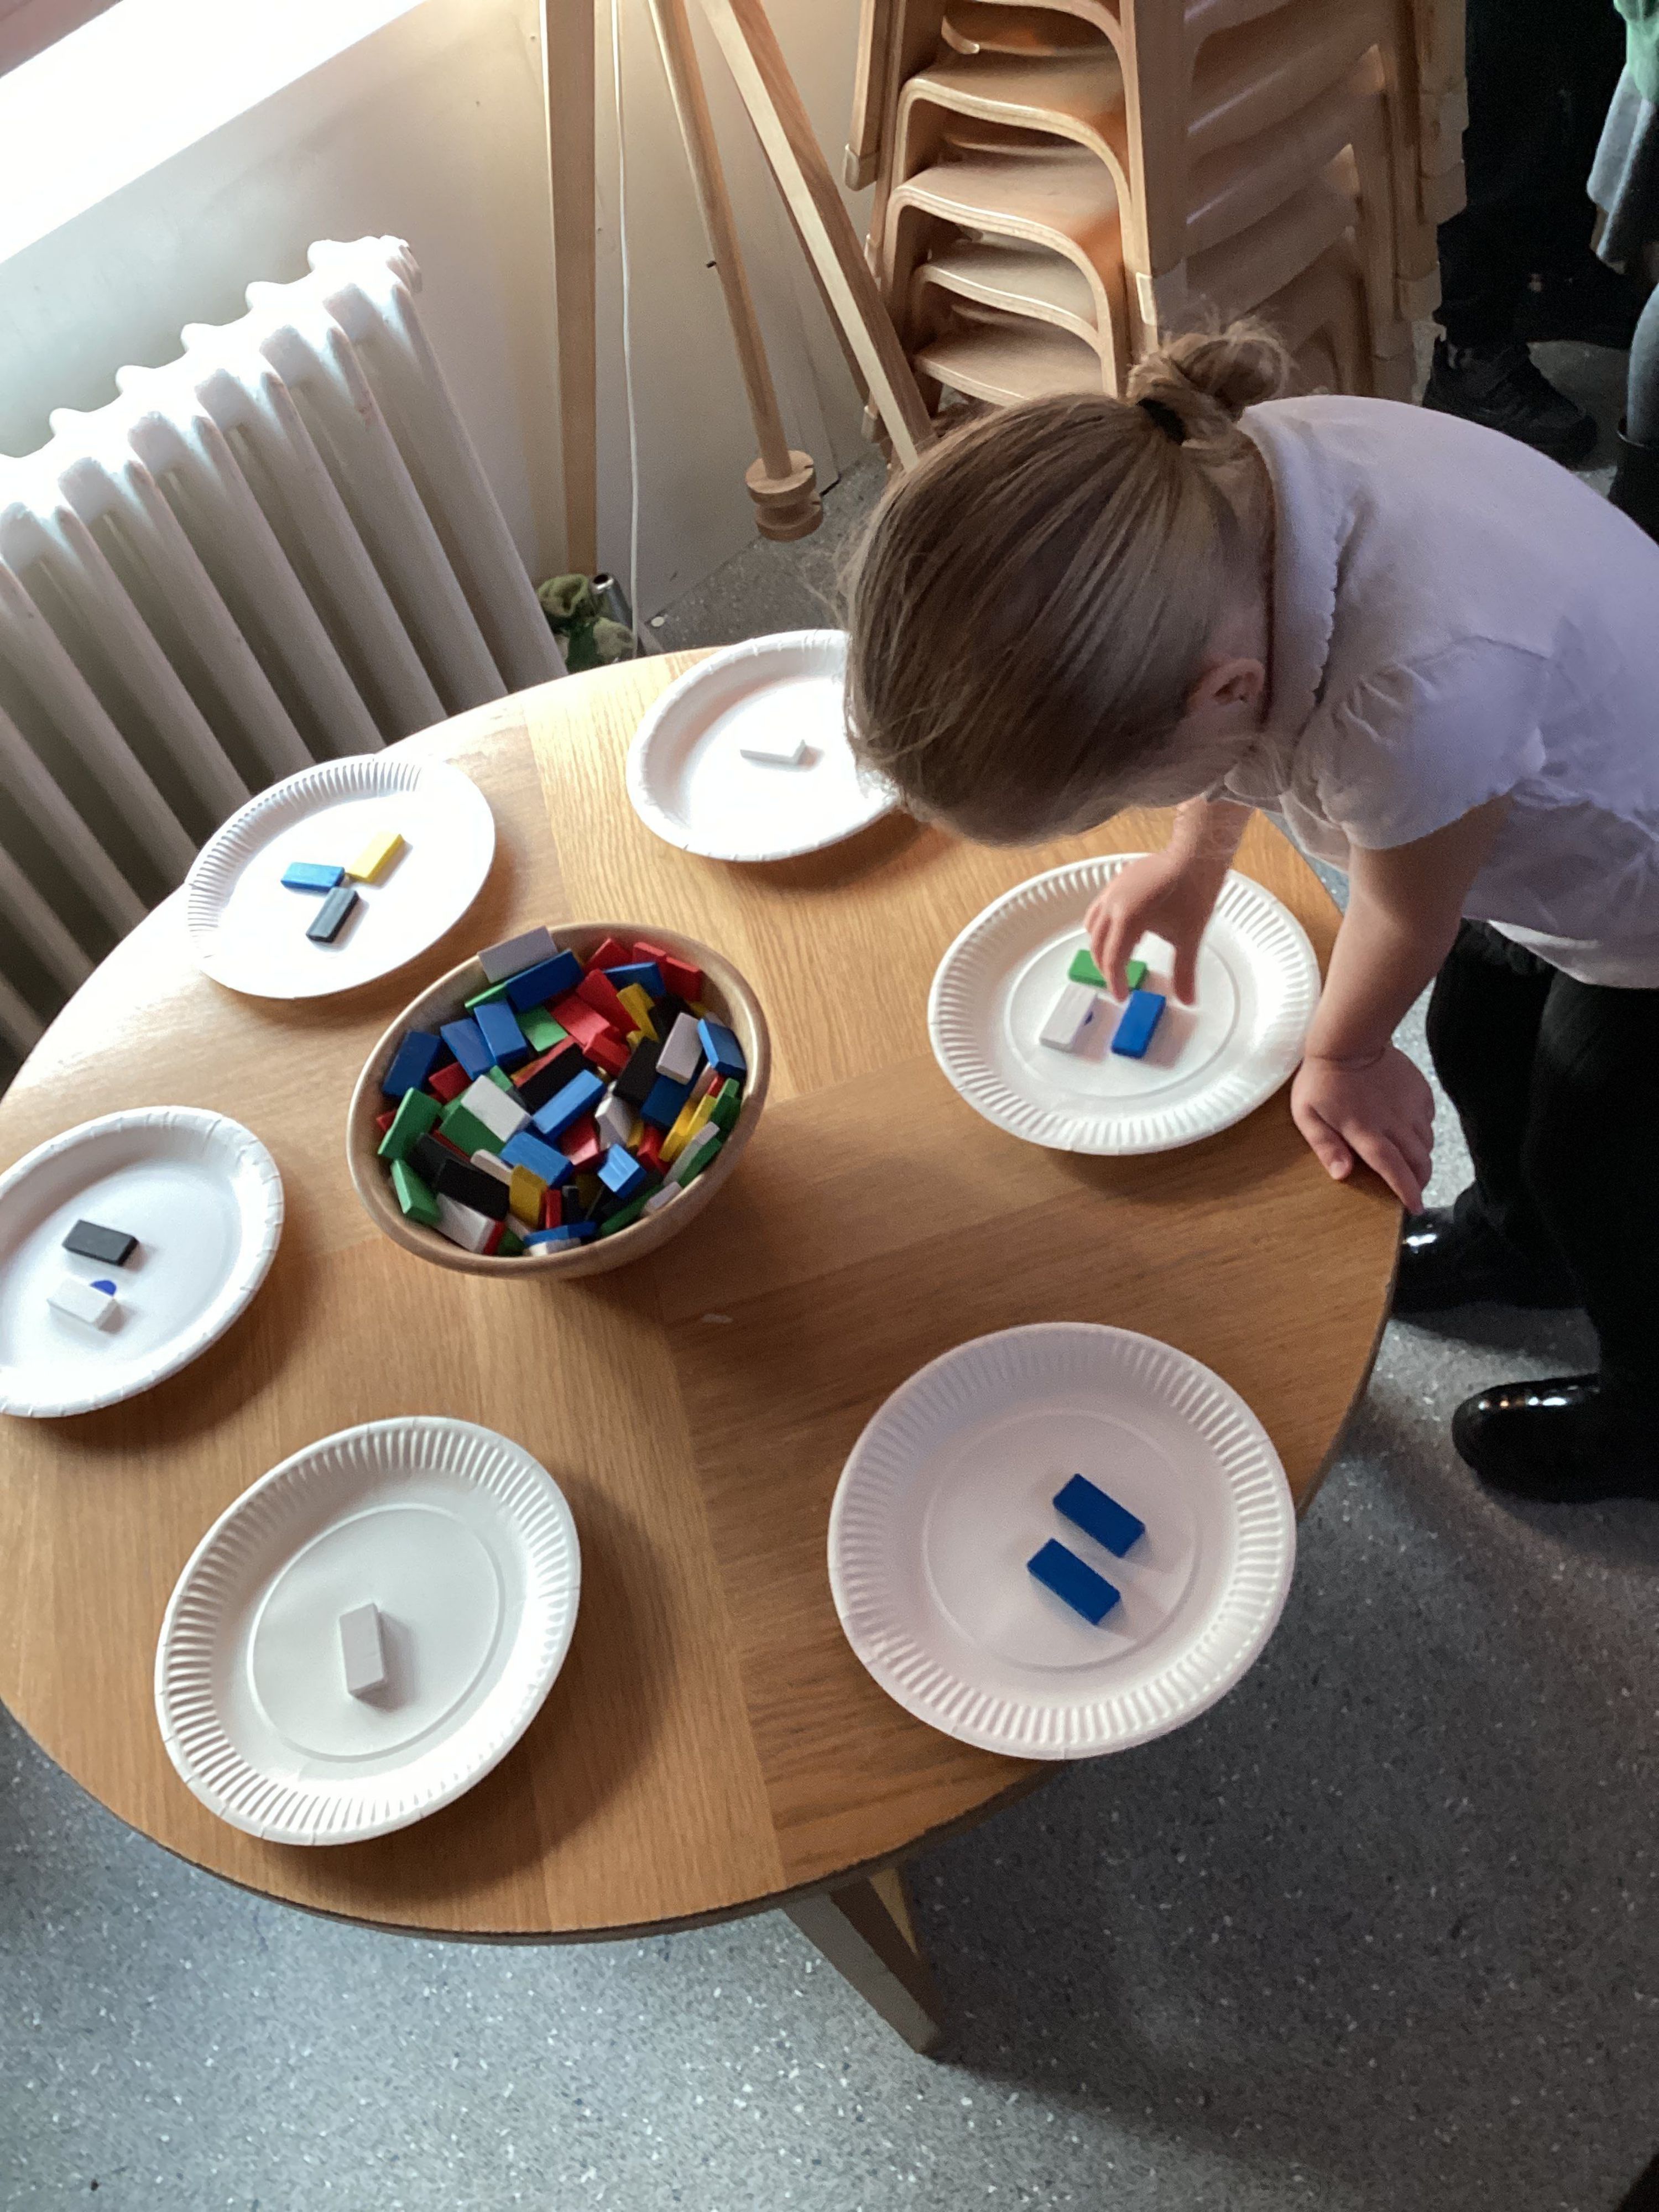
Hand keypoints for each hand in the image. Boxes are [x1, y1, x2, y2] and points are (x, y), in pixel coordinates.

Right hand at [1086, 851, 1224, 1002]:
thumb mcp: (1189, 937)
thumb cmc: (1194, 894)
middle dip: (1105, 966)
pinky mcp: (1119, 879)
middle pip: (1097, 944)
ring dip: (1100, 944)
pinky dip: (1105, 923)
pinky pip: (1101, 906)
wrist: (1196, 856)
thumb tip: (1188, 1001)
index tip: (1122, 996)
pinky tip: (1126, 926)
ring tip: (1116, 955)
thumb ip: (1184, 972)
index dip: (1115, 981)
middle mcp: (1113, 905)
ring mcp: (1113, 889)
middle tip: (1117, 981)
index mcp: (1127, 921)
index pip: (1113, 960)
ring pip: (1093, 923)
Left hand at [1290, 1045, 1434, 1211]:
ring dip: (1422, 1158)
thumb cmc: (1322, 1079)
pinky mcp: (1420, 1091)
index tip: (1415, 1208)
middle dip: (1420, 1181)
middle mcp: (1395, 1124)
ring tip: (1411, 1164)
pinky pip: (1429, 1120)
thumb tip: (1343, 1175)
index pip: (1394, 1171)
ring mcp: (1410, 1107)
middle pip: (1418, 1162)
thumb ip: (1325, 1147)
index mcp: (1367, 1133)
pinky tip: (1410, 1131)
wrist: (1349, 1038)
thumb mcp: (1308, 1116)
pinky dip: (1423, 1132)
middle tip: (1415, 1189)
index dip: (1408, 1192)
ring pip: (1427, 1143)